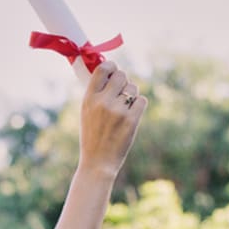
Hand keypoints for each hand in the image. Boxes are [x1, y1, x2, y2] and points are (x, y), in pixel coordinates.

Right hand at [79, 61, 146, 177]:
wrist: (97, 162)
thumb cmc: (92, 136)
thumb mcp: (86, 112)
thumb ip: (96, 93)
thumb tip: (109, 72)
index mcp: (89, 98)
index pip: (103, 69)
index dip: (111, 66)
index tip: (113, 69)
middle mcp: (103, 102)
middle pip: (122, 75)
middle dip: (124, 81)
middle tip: (120, 91)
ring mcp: (118, 110)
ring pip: (133, 88)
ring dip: (131, 95)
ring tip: (123, 108)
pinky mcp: (131, 119)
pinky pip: (141, 100)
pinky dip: (138, 106)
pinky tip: (130, 115)